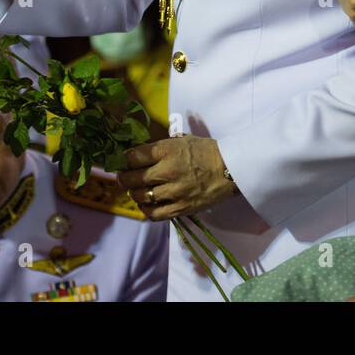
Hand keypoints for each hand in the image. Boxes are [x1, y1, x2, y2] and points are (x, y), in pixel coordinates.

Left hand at [117, 135, 235, 219]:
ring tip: (135, 190)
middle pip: (132, 178)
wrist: (231, 169)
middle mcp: (167, 171)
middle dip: (124, 178)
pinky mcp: (180, 208)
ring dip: (134, 193)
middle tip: (123, 177)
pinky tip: (145, 204)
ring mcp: (173, 192)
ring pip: (141, 196)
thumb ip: (161, 147)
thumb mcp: (182, 140)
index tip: (124, 161)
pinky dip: (145, 210)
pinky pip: (154, 214)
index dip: (124, 159)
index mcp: (167, 150)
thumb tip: (141, 153)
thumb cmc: (206, 151)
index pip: (133, 156)